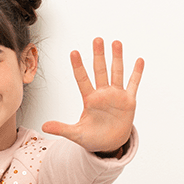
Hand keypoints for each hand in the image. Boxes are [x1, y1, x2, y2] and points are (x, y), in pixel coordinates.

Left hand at [42, 38, 143, 153]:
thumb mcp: (76, 134)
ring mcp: (116, 95)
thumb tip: (44, 126)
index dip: (78, 67)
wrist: (110, 144)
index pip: (82, 79)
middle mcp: (102, 93)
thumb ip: (62, 128)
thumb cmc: (93, 137)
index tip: (73, 52)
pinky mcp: (128, 101)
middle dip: (99, 55)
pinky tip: (139, 60)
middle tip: (97, 40)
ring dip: (117, 58)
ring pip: (116, 73)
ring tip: (116, 43)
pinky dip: (136, 73)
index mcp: (89, 99)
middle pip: (100, 71)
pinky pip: (133, 84)